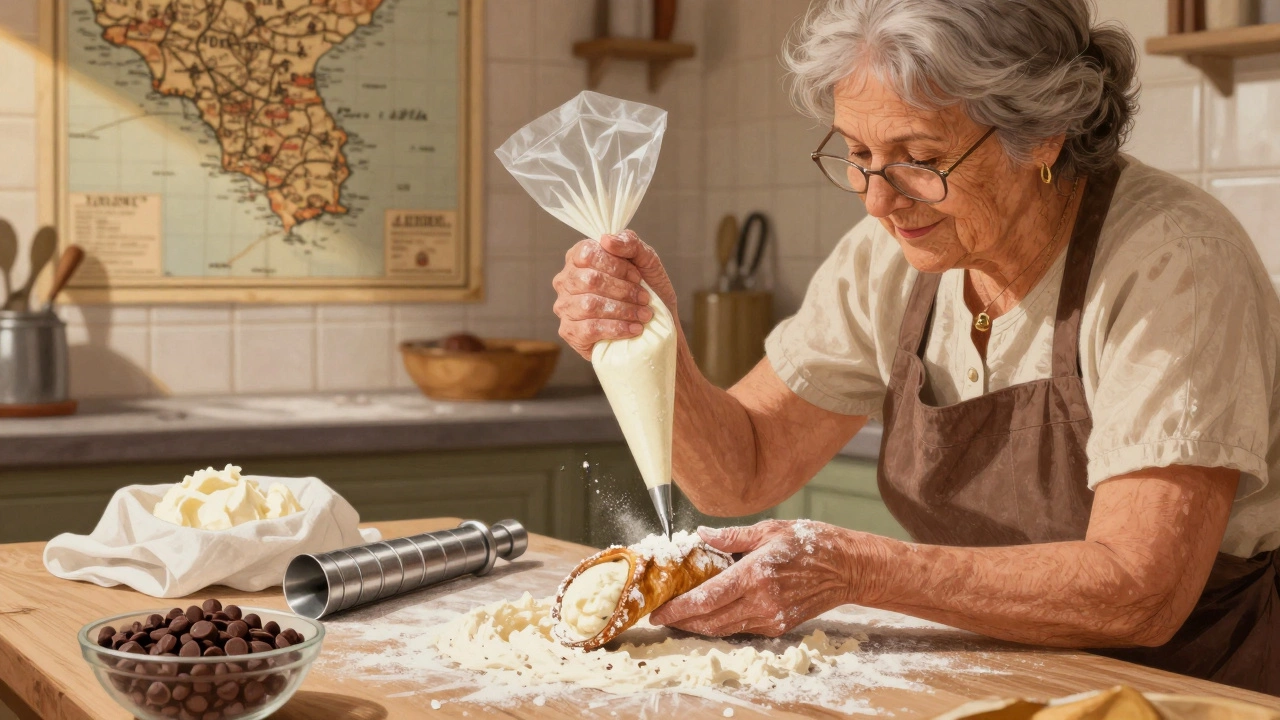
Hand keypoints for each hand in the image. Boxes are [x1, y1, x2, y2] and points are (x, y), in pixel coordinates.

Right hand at [552, 230, 678, 359]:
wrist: (656, 326)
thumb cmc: (647, 289)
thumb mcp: (646, 260)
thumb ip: (630, 242)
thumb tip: (606, 239)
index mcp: (579, 257)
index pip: (588, 254)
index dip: (616, 266)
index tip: (637, 277)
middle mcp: (566, 280)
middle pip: (589, 280)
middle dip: (623, 290)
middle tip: (644, 299)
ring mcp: (564, 307)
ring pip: (589, 305)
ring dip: (623, 310)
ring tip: (643, 315)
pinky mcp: (569, 332)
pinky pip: (590, 328)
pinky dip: (617, 328)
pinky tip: (634, 329)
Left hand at [648, 520, 855, 637]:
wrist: (848, 568)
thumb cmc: (812, 543)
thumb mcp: (770, 530)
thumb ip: (732, 537)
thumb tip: (701, 535)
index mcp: (756, 574)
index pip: (708, 598)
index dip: (679, 608)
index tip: (659, 610)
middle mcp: (762, 601)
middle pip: (711, 621)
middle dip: (683, 621)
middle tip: (661, 615)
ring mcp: (771, 617)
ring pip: (724, 629)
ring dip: (699, 626)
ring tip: (680, 616)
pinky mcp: (779, 626)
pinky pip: (741, 628)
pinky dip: (722, 624)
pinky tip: (710, 614)